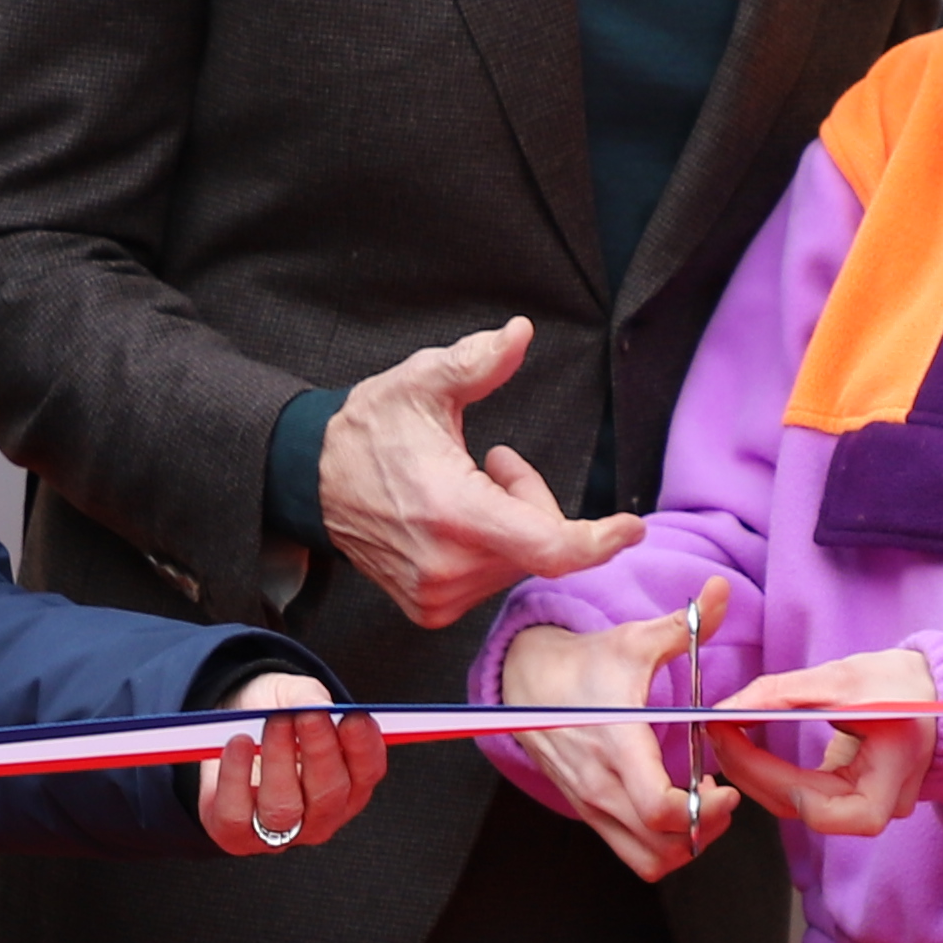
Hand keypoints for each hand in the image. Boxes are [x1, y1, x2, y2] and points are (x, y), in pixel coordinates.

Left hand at [195, 673, 388, 853]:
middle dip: (320, 751)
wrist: (227, 732)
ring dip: (279, 760)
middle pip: (329, 794)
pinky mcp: (236, 835)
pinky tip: (239, 743)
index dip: (364, 748)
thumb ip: (306, 696)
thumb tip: (314, 703)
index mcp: (348, 785)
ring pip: (284, 808)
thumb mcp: (291, 696)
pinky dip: (236, 777)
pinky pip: (236, 814)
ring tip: (274, 722)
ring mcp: (279, 833)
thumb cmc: (270, 718)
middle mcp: (320, 816)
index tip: (353, 718)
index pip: (367, 773)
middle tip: (308, 716)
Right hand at [318, 320, 648, 630]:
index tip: (630, 528)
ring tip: (466, 483)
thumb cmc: (369, 430)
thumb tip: (518, 333)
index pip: (548, 547)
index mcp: (453, 513)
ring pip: (517, 562)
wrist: (311, 480)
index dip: (598, 540)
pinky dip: (488, 547)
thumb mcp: (422, 381)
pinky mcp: (430, 609)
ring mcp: (436, 596)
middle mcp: (447, 567)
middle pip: (538, 544)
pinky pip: (490, 578)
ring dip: (510, 523)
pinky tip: (453, 518)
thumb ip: (477, 361)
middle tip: (496, 460)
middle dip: (533, 500)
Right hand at [496, 588, 734, 879]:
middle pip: (661, 848)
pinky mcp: (589, 813)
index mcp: (617, 744)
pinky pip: (630, 852)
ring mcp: (592, 805)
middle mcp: (601, 785)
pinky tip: (674, 809)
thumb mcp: (635, 640)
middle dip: (704, 831)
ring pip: (647, 861)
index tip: (723, 787)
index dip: (703, 811)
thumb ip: (686, 626)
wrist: (526, 682)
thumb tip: (724, 589)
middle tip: (721, 797)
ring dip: (683, 845)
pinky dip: (660, 845)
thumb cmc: (585, 663)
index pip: (658, 808)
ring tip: (701, 809)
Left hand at [707, 648, 939, 842]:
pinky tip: (748, 746)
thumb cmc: (903, 683)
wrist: (935, 689)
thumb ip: (783, 694)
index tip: (737, 740)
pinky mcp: (850, 796)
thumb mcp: (843, 679)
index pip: (828, 811)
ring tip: (727, 736)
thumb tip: (726, 708)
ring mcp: (866, 805)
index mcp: (893, 778)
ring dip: (756, 774)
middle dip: (753, 773)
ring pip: (798, 805)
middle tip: (718, 734)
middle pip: (804, 809)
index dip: (776, 781)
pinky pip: (804, 794)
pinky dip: (773, 772)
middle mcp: (882, 805)